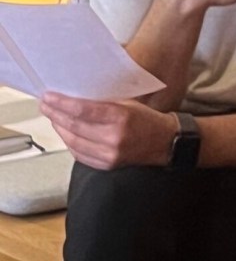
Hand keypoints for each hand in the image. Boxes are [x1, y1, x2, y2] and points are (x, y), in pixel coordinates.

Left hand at [39, 92, 175, 168]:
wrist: (165, 142)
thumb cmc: (146, 118)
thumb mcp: (128, 102)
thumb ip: (103, 101)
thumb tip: (75, 96)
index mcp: (121, 117)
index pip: (83, 110)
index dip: (61, 103)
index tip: (48, 96)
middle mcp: (114, 137)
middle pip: (74, 125)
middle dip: (55, 114)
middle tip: (45, 105)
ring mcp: (110, 154)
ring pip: (73, 141)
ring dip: (59, 128)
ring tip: (52, 117)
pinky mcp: (107, 165)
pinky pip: (80, 154)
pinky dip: (69, 142)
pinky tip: (65, 133)